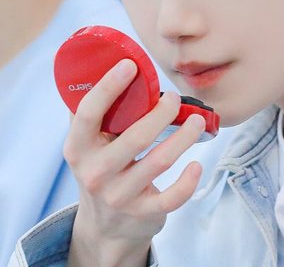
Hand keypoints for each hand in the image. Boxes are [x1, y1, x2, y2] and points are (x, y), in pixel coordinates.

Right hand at [64, 59, 205, 266]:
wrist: (105, 227)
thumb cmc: (102, 169)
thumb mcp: (88, 144)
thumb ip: (93, 111)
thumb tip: (104, 64)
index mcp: (78, 148)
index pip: (89, 113)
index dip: (109, 86)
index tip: (131, 65)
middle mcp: (95, 173)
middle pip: (136, 137)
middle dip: (162, 112)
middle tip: (175, 97)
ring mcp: (120, 196)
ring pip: (160, 161)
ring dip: (184, 136)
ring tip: (197, 120)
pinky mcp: (144, 213)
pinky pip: (172, 198)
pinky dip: (188, 181)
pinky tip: (197, 164)